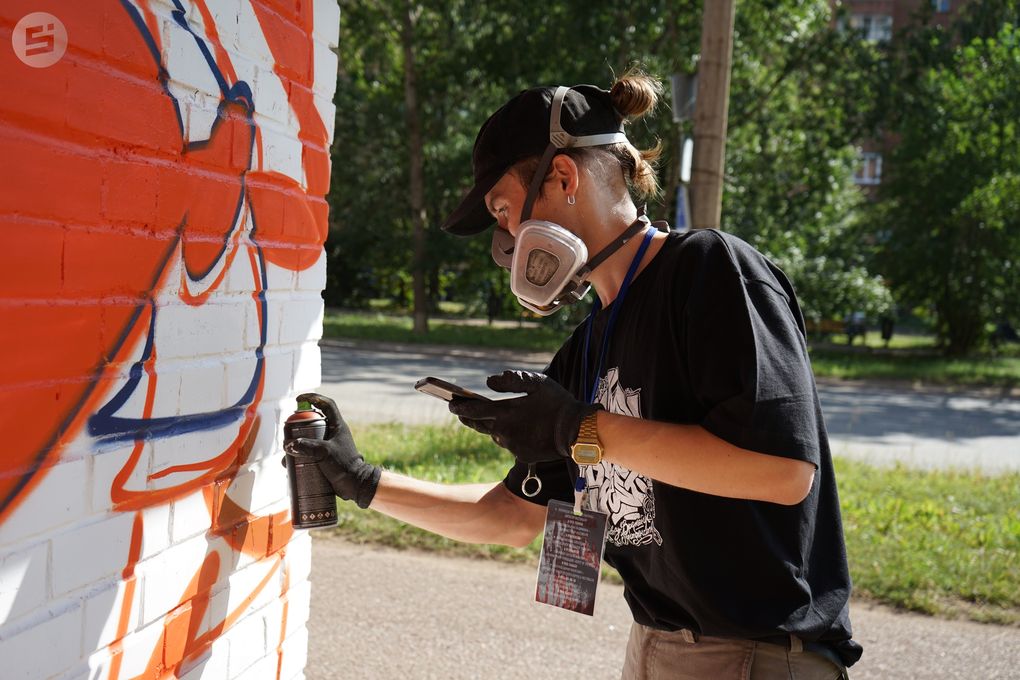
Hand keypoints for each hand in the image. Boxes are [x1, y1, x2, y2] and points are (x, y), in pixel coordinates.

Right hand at [284, 393, 380, 508]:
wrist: (355, 485)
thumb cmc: (344, 465)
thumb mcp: (324, 453)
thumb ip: (306, 446)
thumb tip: (288, 444)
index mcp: (337, 426)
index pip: (326, 405)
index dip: (313, 398)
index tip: (298, 399)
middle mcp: (333, 434)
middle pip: (312, 423)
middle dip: (298, 428)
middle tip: (287, 434)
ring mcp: (329, 446)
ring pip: (308, 440)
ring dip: (296, 446)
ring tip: (286, 456)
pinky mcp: (325, 459)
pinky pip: (309, 454)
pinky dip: (299, 459)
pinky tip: (290, 467)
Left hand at [448, 370, 597, 463]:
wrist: (577, 431)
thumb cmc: (558, 402)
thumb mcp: (537, 383)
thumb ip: (511, 380)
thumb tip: (488, 382)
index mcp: (506, 412)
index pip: (474, 409)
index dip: (459, 406)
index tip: (450, 402)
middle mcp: (505, 431)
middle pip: (478, 425)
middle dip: (468, 417)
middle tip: (460, 411)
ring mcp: (512, 445)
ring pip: (495, 435)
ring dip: (491, 426)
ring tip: (491, 418)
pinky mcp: (521, 454)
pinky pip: (510, 444)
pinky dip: (509, 436)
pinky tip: (518, 429)